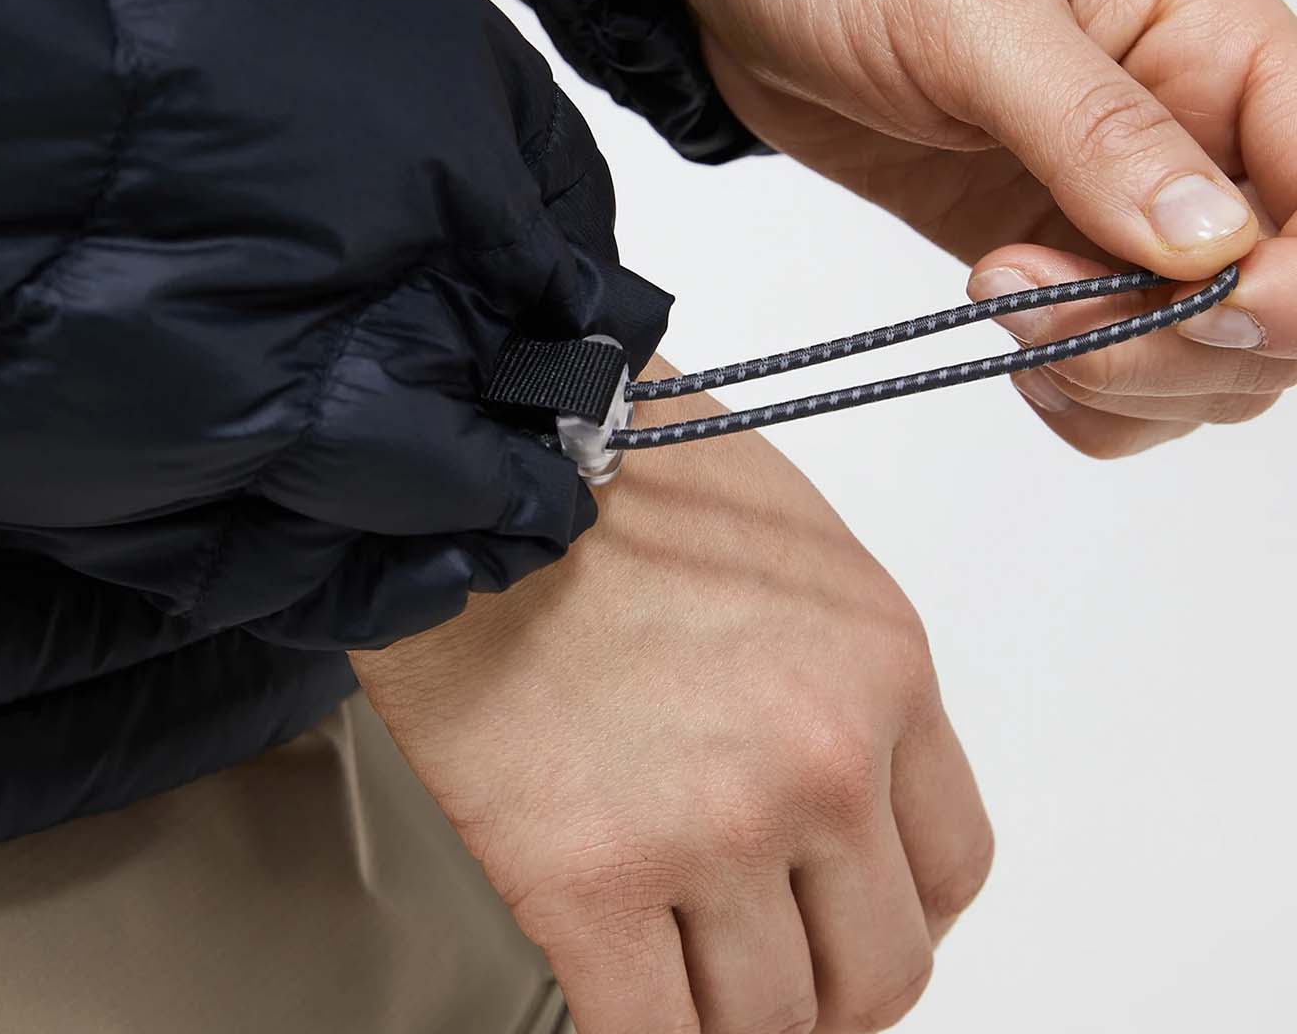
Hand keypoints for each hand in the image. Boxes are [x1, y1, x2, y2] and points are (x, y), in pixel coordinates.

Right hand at [351, 356, 991, 1033]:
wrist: (478, 453)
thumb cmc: (619, 472)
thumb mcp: (789, 543)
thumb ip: (840, 672)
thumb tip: (832, 781)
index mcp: (882, 671)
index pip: (953, 867)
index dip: (900, 912)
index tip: (849, 918)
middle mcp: (821, 761)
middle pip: (880, 967)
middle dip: (830, 987)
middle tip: (770, 970)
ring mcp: (710, 828)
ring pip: (770, 1023)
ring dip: (734, 1018)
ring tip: (686, 981)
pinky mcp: (584, 876)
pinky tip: (622, 996)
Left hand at [670, 0, 1296, 455]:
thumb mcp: (972, 10)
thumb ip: (1094, 125)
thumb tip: (1212, 244)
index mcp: (1218, 39)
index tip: (1214, 304)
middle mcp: (1195, 134)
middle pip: (1281, 301)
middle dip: (1185, 338)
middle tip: (1036, 302)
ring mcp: (1121, 211)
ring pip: (1209, 357)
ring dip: (1122, 373)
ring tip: (997, 295)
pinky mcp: (1051, 261)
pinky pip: (1118, 373)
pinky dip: (1085, 395)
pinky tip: (1016, 350)